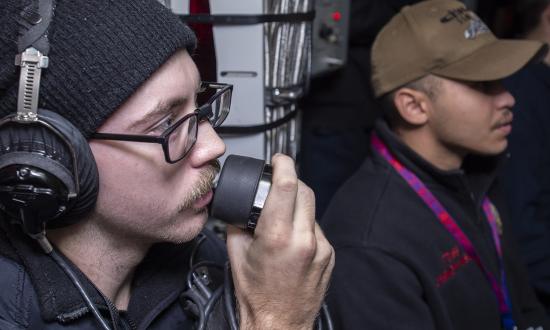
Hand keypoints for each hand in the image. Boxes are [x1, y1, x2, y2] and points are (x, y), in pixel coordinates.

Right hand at [226, 153, 334, 329]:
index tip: (279, 160)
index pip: (287, 186)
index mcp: (277, 237)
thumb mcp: (237, 254)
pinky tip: (293, 239)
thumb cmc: (259, 296)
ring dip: (297, 205)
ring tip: (282, 219)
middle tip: (278, 184)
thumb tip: (243, 206)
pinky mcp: (329, 255)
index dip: (284, 165)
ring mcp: (321, 248)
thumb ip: (238, 224)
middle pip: (304, 191)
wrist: (280, 322)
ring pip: (311, 209)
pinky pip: (317, 228)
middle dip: (291, 181)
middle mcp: (304, 240)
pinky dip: (305, 225)